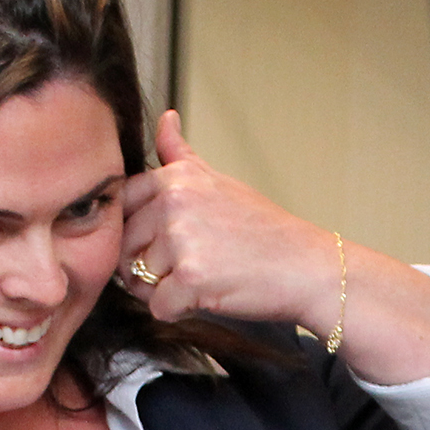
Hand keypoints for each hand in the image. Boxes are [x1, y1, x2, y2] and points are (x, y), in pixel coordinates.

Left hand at [115, 111, 333, 329]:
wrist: (307, 267)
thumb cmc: (264, 229)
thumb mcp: (220, 181)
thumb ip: (181, 156)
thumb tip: (165, 118)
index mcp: (177, 178)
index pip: (122, 206)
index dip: (139, 231)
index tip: (168, 238)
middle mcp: (174, 202)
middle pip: (125, 247)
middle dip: (148, 265)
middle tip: (193, 264)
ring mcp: (181, 239)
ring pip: (138, 280)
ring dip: (165, 290)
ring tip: (206, 278)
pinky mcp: (190, 277)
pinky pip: (159, 307)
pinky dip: (180, 311)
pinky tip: (209, 295)